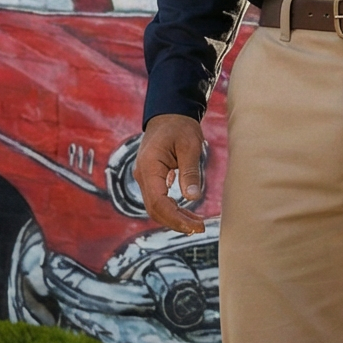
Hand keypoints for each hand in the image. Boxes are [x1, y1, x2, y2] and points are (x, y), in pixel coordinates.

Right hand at [134, 113, 207, 234]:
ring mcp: (145, 177)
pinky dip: (172, 209)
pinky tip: (188, 214)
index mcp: (149, 167)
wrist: (169, 114)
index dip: (175, 218)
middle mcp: (142, 175)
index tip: (194, 226)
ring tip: (197, 224)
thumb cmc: (180, 126)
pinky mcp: (151, 178)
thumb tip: (193, 198)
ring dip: (175, 218)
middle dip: (176, 222)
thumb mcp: (190, 146)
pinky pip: (159, 199)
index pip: (158, 202)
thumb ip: (190, 172)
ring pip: (156, 207)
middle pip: (154, 209)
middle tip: (200, 228)